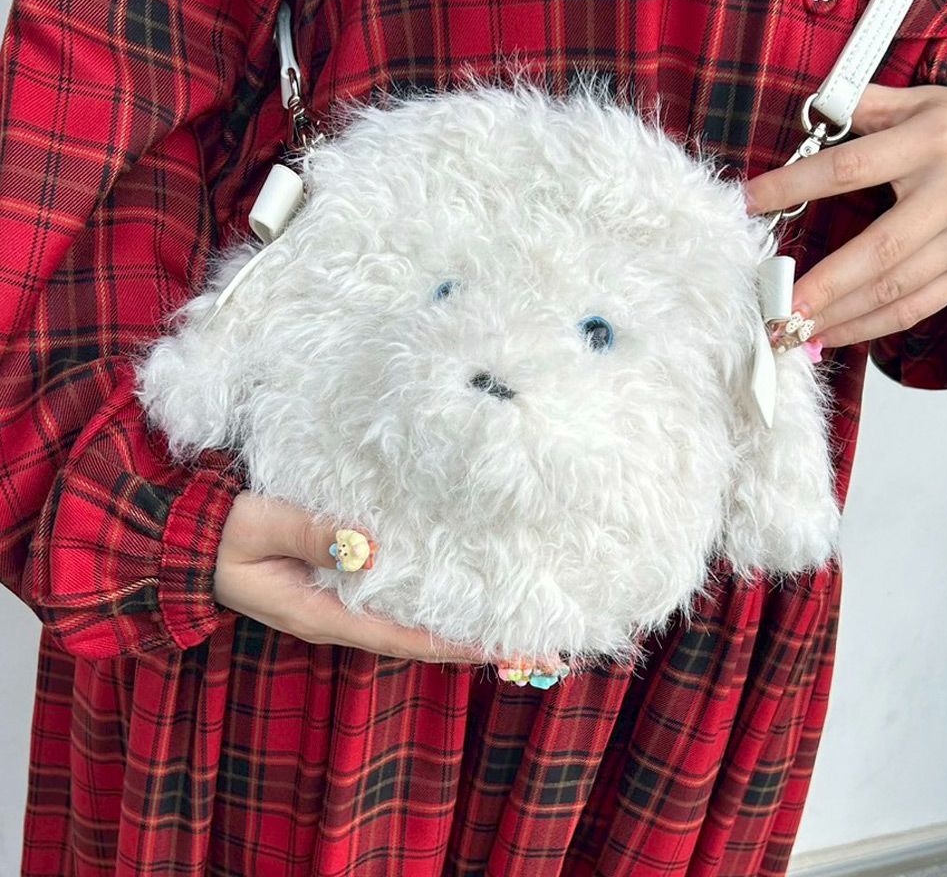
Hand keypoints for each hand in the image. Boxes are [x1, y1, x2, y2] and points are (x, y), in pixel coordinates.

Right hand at [214, 491, 486, 663]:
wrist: (189, 545)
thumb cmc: (222, 533)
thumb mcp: (260, 526)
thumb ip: (310, 535)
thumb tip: (370, 545)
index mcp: (319, 613)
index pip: (398, 635)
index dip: (449, 641)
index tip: (497, 643)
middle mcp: (335, 617)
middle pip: (413, 637)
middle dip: (466, 641)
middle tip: (529, 647)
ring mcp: (336, 604)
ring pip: (405, 621)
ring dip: (453, 623)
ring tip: (507, 622)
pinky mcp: (336, 585)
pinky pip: (391, 600)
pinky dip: (427, 600)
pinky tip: (457, 589)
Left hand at [744, 84, 946, 347]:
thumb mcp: (916, 99)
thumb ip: (863, 105)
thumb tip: (811, 111)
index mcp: (931, 142)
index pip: (849, 169)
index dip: (795, 186)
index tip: (749, 202)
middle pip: (878, 248)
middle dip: (823, 284)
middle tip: (776, 306)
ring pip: (895, 287)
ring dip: (840, 315)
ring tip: (792, 330)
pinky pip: (916, 306)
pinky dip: (870, 326)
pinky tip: (831, 333)